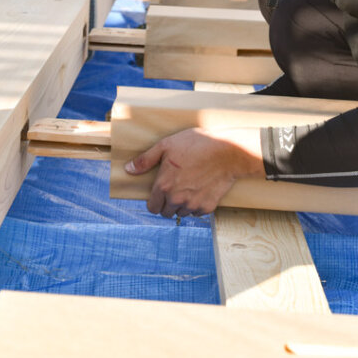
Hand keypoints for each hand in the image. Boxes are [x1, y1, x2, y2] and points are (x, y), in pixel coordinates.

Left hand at [124, 127, 264, 217]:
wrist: (228, 151)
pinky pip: (197, 212)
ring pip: (182, 213)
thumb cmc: (197, 144)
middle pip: (166, 213)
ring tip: (189, 187)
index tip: (159, 195)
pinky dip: (197, 205)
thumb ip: (146, 160)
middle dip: (168, 204)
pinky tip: (201, 189)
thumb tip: (128, 169)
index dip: (154, 201)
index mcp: (164, 186)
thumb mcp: (167, 145)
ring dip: (182, 205)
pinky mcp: (208, 207)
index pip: (152, 207)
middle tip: (175, 188)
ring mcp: (193, 205)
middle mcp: (176, 199)